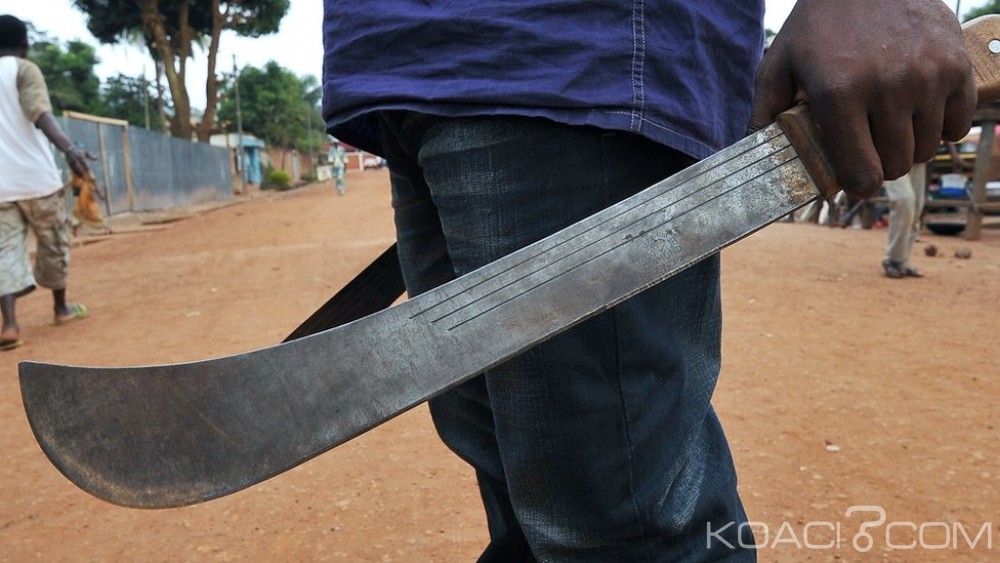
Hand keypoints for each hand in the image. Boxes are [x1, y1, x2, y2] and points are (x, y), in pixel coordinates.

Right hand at [65, 146, 97, 177]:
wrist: (69, 149)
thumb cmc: (80, 152)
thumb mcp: (86, 153)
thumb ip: (91, 156)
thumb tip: (97, 158)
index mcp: (80, 155)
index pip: (83, 161)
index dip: (85, 166)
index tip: (88, 170)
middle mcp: (75, 158)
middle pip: (78, 165)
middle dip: (80, 171)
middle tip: (84, 176)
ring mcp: (71, 160)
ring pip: (74, 167)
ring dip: (77, 172)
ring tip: (82, 177)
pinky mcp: (68, 163)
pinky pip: (71, 168)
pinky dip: (75, 172)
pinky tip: (78, 176)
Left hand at [749, 0, 976, 198]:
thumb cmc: (820, 24)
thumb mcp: (780, 63)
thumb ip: (764, 112)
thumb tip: (753, 156)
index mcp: (839, 93)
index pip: (862, 172)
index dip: (857, 184)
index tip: (853, 180)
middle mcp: (888, 87)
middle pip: (897, 166)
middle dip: (881, 164)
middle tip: (868, 147)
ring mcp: (928, 76)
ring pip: (927, 149)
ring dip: (909, 145)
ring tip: (889, 124)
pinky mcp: (956, 66)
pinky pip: (959, 125)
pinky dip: (942, 127)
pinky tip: (919, 113)